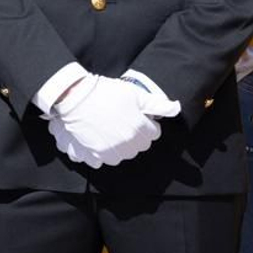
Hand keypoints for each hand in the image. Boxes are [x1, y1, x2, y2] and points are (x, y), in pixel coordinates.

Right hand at [48, 75, 176, 167]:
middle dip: (136, 134)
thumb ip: (157, 104)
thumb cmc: (106, 92)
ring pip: (127, 153)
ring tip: (112, 129)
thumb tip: (176, 108)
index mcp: (141, 127)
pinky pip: (111, 159)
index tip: (136, 116)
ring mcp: (114, 149)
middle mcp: (129, 142)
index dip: (146, 123)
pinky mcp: (99, 153)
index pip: (154, 133)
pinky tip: (103, 138)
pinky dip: (109, 151)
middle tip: (123, 120)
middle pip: (141, 145)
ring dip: (123, 144)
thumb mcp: (134, 93)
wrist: (76, 97)